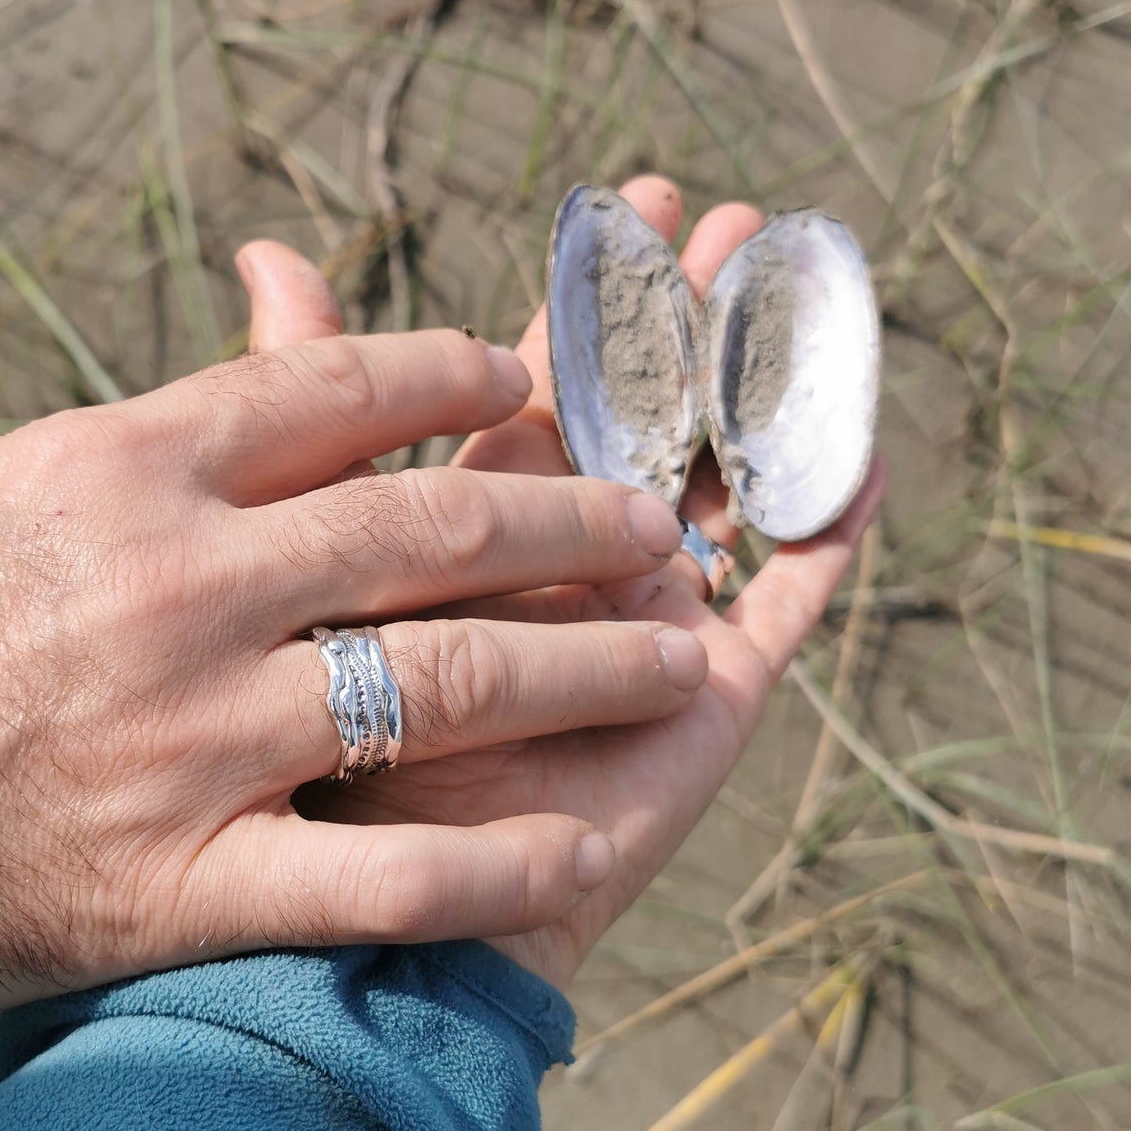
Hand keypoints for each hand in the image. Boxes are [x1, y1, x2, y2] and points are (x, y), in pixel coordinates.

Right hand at [0, 324, 708, 1015]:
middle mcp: (176, 583)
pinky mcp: (174, 883)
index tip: (531, 374)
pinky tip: (580, 848)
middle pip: (431, 526)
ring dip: (584, 663)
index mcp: (121, 468)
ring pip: (446, 681)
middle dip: (568, 516)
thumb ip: (131, 450)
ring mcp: (187, 735)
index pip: (338, 393)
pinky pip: (382, 875)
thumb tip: (244, 398)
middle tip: (655, 520)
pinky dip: (495, 864)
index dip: (459, 376)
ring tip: (675, 654)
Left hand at [238, 177, 884, 990]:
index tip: (635, 198)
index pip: (549, 384)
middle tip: (734, 211)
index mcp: (474, 531)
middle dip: (687, 312)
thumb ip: (301, 407)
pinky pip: (788, 603)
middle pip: (645, 414)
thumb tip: (266, 252)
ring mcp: (640, 628)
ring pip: (722, 478)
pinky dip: (828, 529)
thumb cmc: (294, 744)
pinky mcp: (706, 698)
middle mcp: (563, 570)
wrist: (354, 932)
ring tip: (806, 278)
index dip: (591, 295)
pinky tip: (864, 451)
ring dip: (764, 382)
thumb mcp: (298, 544)